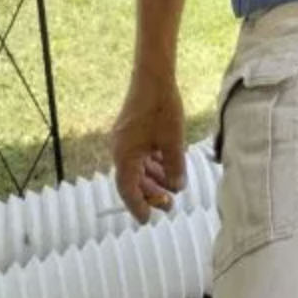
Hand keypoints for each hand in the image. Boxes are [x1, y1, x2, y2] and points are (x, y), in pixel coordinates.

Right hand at [111, 74, 185, 222]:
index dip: (138, 206)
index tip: (147, 220)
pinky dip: (152, 164)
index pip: (128, 190)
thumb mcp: (173, 142)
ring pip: (138, 168)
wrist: (154, 77)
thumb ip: (174, 168)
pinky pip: (140, 155)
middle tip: (169, 204)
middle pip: (133, 181)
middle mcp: (120, 150)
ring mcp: (124, 140)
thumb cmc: (162, 108)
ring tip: (172, 186)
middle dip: (151, 194)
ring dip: (154, 179)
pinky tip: (168, 167)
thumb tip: (176, 188)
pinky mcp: (131, 131)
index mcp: (125, 156)